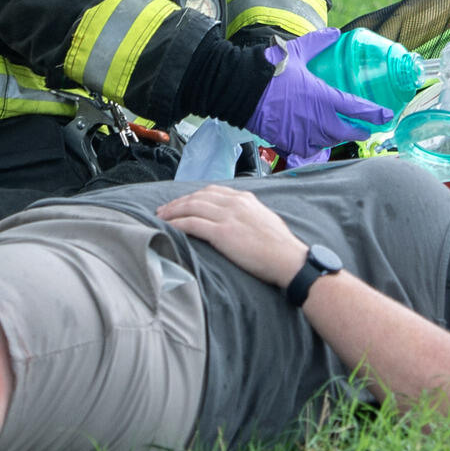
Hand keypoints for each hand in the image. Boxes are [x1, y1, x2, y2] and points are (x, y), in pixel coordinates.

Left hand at [158, 184, 309, 287]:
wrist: (288, 259)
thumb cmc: (280, 246)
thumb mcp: (264, 220)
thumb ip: (247, 215)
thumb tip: (235, 221)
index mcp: (245, 198)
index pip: (211, 191)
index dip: (192, 196)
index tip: (181, 203)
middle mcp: (235, 203)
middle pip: (198, 196)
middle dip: (178, 202)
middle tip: (163, 210)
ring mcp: (228, 216)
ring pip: (191, 207)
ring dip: (173, 212)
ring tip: (161, 218)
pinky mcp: (222, 232)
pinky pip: (193, 224)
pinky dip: (178, 224)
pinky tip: (169, 227)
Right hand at [245, 27, 391, 155]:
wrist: (242, 88)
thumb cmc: (271, 71)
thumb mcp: (298, 52)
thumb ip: (318, 42)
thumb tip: (334, 32)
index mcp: (324, 98)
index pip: (358, 109)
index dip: (375, 114)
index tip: (386, 115)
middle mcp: (318, 120)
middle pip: (347, 133)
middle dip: (359, 131)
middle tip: (365, 129)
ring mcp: (303, 134)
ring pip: (328, 142)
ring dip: (335, 138)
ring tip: (338, 133)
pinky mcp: (288, 143)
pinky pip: (307, 151)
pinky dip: (313, 148)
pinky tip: (315, 144)